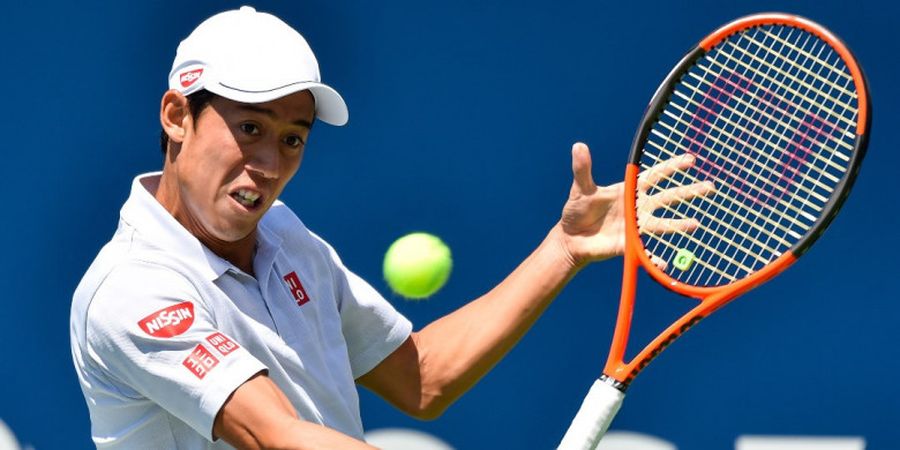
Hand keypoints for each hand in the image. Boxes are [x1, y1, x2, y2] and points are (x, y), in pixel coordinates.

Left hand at [557, 143, 713, 267]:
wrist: (571, 238)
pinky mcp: (629, 245)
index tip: (690, 160)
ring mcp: (635, 227)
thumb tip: (578, 146)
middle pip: (667, 198)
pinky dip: (655, 258)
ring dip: (678, 225)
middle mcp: (637, 208)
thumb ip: (582, 169)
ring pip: (662, 225)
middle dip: (689, 192)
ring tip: (695, 224)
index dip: (672, 168)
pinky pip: (646, 251)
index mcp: (629, 191)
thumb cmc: (576, 211)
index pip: (655, 176)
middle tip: (710, 187)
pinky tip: (664, 262)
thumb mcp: (580, 189)